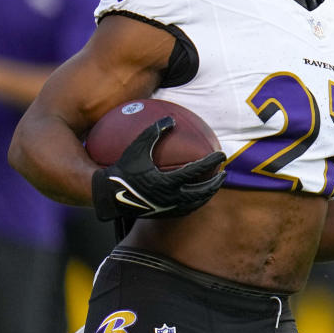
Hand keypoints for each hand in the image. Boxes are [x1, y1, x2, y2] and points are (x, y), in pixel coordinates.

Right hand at [91, 116, 225, 220]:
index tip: (221, 154)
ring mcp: (168, 207)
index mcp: (167, 181)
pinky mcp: (164, 213)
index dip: (211, 161)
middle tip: (223, 172)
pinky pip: (186, 210)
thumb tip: (170, 119)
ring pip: (196, 203)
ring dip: (208, 194)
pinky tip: (198, 196)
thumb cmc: (124, 169)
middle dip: (216, 182)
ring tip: (215, 185)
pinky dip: (196, 202)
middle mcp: (171, 197)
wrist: (110, 195)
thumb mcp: (137, 147)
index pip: (196, 170)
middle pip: (202, 191)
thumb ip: (154, 131)